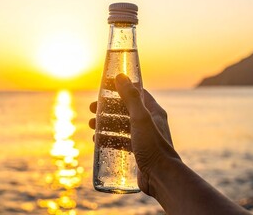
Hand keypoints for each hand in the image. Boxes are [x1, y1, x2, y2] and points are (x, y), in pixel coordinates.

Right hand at [89, 73, 180, 195]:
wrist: (162, 176)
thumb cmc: (153, 146)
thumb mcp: (140, 118)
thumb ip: (131, 97)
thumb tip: (120, 76)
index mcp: (153, 111)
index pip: (136, 93)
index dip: (120, 87)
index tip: (105, 85)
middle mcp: (149, 123)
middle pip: (125, 110)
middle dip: (108, 108)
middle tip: (92, 108)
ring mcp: (143, 138)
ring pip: (121, 126)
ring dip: (105, 123)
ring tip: (91, 124)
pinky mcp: (138, 151)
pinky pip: (121, 141)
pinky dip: (109, 139)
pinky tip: (97, 140)